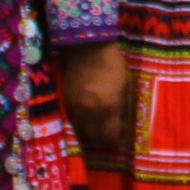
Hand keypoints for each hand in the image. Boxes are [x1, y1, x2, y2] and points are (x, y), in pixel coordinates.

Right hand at [59, 42, 132, 163]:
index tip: (118, 142)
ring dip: (88, 133)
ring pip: (80, 130)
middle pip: (94, 137)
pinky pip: (72, 118)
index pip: (110, 135)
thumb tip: (119, 119)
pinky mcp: (65, 99)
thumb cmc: (112, 63)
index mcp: (109, 107)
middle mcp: (91, 111)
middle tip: (106, 138)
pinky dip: (79, 122)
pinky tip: (85, 119)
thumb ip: (120, 104)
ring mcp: (76, 106)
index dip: (115, 142)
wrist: (88, 47)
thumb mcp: (124, 84)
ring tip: (95, 131)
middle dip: (101, 140)